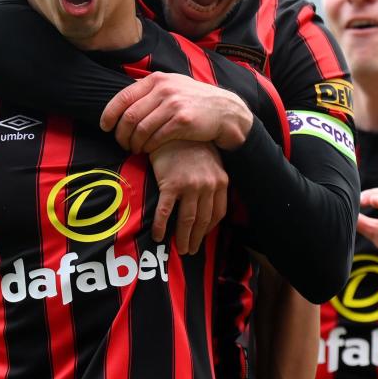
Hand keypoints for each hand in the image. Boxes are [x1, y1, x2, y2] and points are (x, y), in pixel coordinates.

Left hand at [100, 72, 252, 152]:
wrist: (226, 111)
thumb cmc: (195, 102)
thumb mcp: (174, 86)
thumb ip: (150, 90)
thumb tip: (123, 100)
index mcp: (157, 79)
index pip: (123, 97)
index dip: (109, 114)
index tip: (105, 127)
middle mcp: (164, 89)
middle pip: (129, 116)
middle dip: (121, 134)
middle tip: (122, 144)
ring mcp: (174, 104)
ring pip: (140, 129)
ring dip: (134, 143)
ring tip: (135, 149)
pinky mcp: (182, 121)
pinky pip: (156, 138)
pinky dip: (148, 147)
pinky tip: (148, 150)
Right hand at [148, 140, 228, 254]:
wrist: (174, 127)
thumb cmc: (189, 143)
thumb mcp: (210, 160)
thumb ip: (211, 179)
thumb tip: (208, 198)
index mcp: (220, 181)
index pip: (218, 213)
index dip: (209, 228)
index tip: (202, 236)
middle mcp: (208, 186)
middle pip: (202, 220)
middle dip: (196, 238)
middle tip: (189, 251)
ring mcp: (190, 186)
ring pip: (186, 220)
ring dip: (182, 238)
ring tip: (178, 248)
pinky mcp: (171, 184)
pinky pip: (165, 212)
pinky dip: (160, 226)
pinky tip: (157, 236)